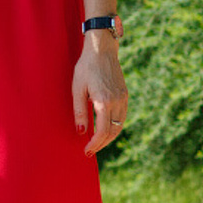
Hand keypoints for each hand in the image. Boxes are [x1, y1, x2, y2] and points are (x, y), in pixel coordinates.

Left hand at [73, 33, 127, 155]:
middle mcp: (117, 101)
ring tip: (97, 143)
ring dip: (109, 137)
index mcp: (104, 101)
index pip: (102, 131)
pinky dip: (115, 126)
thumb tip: (81, 132)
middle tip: (90, 151)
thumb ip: (79, 112)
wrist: (102, 50)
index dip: (95, 144)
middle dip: (101, 144)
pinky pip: (122, 116)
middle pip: (113, 131)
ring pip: (120, 125)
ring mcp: (123, 98)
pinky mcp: (125, 94)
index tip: (86, 151)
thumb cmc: (85, 68)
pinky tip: (105, 129)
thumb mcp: (77, 90)